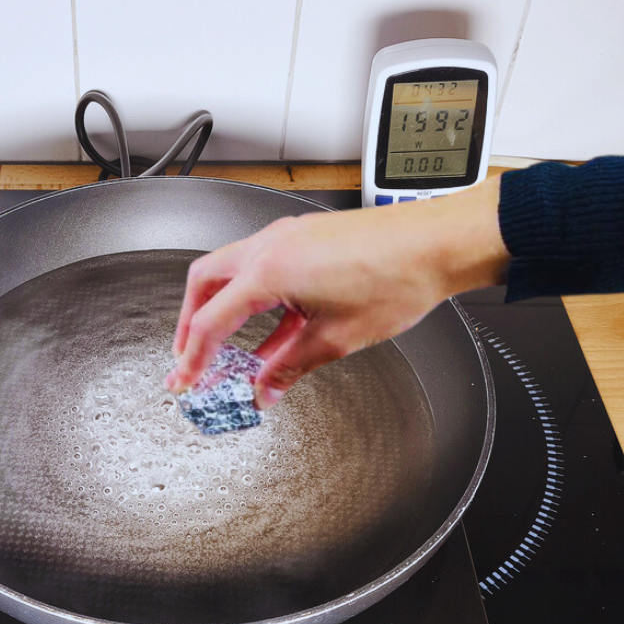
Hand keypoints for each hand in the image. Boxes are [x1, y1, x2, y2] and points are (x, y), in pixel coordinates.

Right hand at [164, 176, 508, 408]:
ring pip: (230, 269)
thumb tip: (266, 387)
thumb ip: (290, 367)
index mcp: (269, 271)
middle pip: (204, 283)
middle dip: (190, 322)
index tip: (185, 380)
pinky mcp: (304, 236)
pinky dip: (252, 296)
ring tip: (226, 346)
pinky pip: (261, 265)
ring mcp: (286, 236)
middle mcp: (270, 246)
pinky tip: (270, 329)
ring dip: (220, 306)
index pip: (210, 320)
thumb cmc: (398, 278)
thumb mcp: (336, 338)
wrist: (438, 243)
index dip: (193, 358)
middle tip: (191, 356)